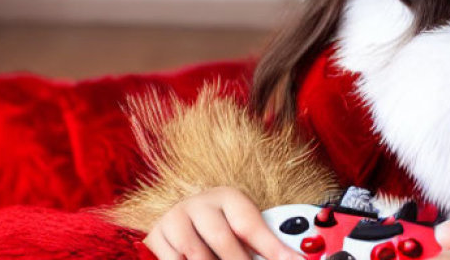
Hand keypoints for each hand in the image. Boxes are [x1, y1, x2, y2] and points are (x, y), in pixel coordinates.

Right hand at [142, 186, 301, 259]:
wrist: (180, 222)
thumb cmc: (219, 225)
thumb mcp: (240, 227)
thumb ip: (263, 242)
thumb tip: (293, 258)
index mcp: (228, 197)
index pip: (249, 224)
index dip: (270, 247)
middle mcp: (201, 203)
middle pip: (222, 239)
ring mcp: (176, 217)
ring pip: (196, 253)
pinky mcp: (156, 235)